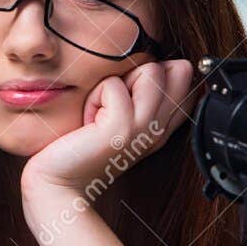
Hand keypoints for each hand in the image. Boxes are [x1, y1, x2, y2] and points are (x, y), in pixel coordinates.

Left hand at [20, 60, 196, 209]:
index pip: (186, 78)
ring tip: (100, 114)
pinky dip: (94, 97)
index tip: (126, 101)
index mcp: (163, 124)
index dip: (157, 74)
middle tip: (111, 107)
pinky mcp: (123, 129)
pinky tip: (88, 123)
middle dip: (137, 75)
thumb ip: (144, 89)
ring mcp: (145, 129)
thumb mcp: (119, 112)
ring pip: (151, 71)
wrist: (60, 183)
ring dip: (116, 85)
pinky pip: (113, 85)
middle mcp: (161, 128)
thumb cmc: (82, 146)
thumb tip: (171, 62)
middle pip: (175, 69)